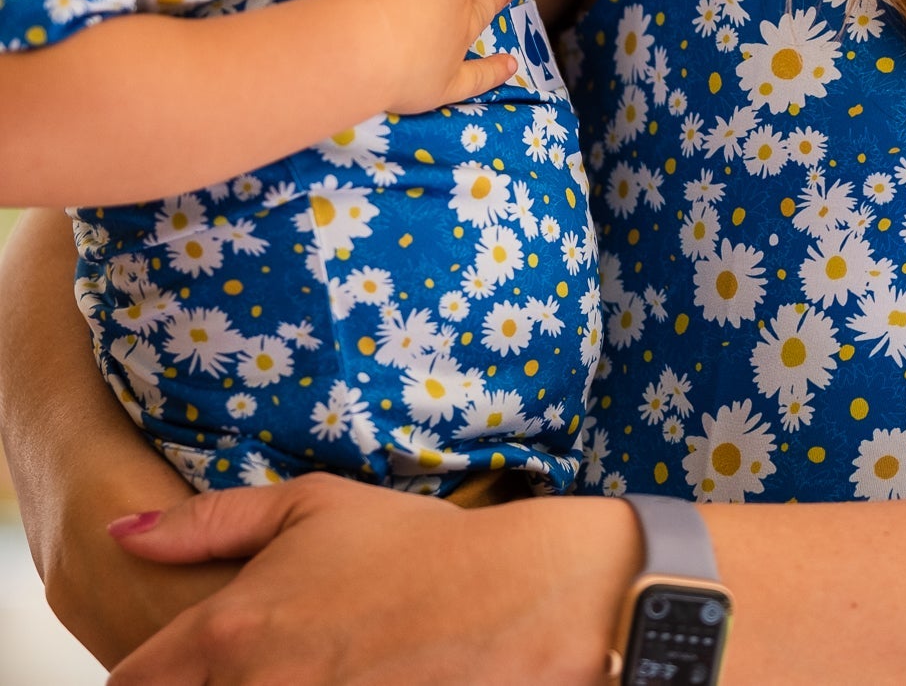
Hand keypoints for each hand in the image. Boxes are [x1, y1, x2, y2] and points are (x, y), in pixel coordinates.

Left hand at [105, 475, 640, 685]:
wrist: (514, 601)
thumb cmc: (416, 548)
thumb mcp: (312, 506)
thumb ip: (207, 522)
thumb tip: (120, 536)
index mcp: (229, 631)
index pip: (131, 684)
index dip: (147, 677)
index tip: (176, 667)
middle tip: (259, 663)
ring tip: (307, 670)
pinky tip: (349, 681)